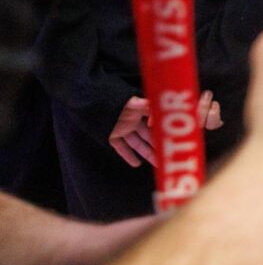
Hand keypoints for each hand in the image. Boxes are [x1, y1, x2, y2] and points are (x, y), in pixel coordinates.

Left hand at [107, 93, 221, 167]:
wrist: (89, 101)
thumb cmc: (111, 99)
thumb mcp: (131, 102)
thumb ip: (145, 106)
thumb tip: (159, 113)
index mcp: (141, 110)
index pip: (156, 122)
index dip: (162, 129)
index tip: (167, 136)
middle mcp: (134, 120)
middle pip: (150, 136)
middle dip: (160, 146)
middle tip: (171, 157)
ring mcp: (123, 129)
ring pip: (137, 143)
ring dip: (147, 154)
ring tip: (158, 165)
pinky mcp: (111, 136)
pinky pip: (121, 147)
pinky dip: (128, 155)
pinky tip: (136, 164)